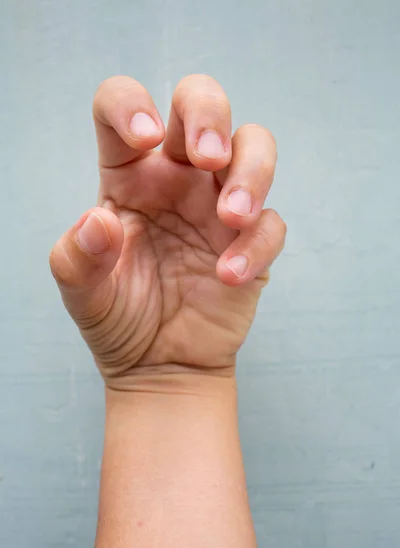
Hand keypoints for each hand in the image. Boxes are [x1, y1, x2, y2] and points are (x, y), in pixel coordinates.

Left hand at [50, 75, 285, 389]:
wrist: (160, 364)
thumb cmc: (119, 319)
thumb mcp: (82, 292)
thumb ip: (77, 258)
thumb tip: (98, 221)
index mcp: (128, 175)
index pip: (124, 107)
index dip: (132, 104)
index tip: (144, 139)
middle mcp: (177, 178)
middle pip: (202, 102)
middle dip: (211, 115)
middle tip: (208, 158)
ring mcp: (218, 206)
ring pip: (254, 148)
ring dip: (252, 172)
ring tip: (232, 217)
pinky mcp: (253, 240)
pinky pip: (271, 223)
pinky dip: (257, 244)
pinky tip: (229, 276)